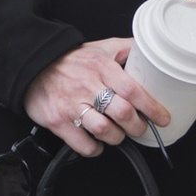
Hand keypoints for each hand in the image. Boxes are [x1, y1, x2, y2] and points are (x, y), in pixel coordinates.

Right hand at [25, 38, 170, 160]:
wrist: (33, 66)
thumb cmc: (71, 60)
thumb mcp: (101, 47)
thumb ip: (127, 48)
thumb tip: (152, 49)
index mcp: (102, 67)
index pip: (133, 90)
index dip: (152, 107)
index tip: (163, 118)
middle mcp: (88, 86)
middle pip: (123, 113)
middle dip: (137, 126)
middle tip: (139, 127)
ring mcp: (72, 105)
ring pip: (105, 131)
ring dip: (117, 137)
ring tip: (118, 134)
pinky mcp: (58, 122)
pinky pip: (84, 145)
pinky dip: (95, 149)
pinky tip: (97, 142)